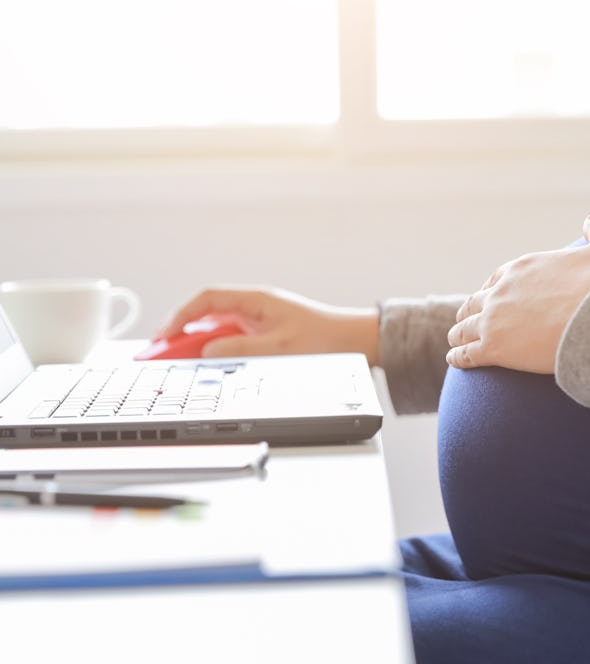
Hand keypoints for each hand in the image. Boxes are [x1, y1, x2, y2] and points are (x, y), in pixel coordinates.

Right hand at [157, 286, 379, 364]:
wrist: (355, 343)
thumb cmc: (325, 340)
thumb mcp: (280, 349)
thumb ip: (241, 349)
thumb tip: (208, 350)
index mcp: (257, 300)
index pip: (208, 299)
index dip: (182, 315)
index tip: (165, 335)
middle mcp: (255, 307)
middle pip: (207, 315)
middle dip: (182, 332)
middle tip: (160, 353)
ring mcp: (258, 321)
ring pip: (217, 329)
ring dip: (197, 344)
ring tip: (176, 363)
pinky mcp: (264, 335)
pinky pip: (230, 340)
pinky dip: (215, 351)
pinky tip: (206, 365)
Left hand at [446, 213, 589, 373]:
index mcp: (521, 269)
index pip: (496, 280)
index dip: (491, 290)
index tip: (489, 298)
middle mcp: (501, 292)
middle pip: (475, 303)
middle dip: (469, 312)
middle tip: (466, 321)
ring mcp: (494, 320)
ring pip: (464, 328)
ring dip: (459, 334)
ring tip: (455, 341)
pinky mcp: (494, 348)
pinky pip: (467, 354)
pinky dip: (458, 357)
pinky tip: (454, 360)